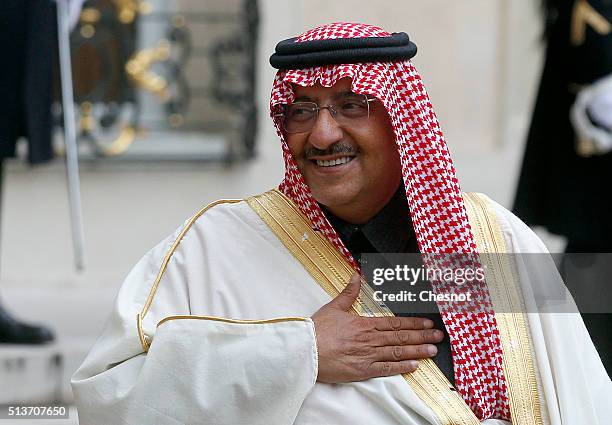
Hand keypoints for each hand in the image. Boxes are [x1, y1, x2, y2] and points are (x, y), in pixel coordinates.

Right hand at [312, 273, 443, 383]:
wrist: (306, 350)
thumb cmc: (317, 330)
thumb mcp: (334, 307)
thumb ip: (348, 293)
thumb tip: (356, 276)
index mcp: (365, 324)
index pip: (395, 323)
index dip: (413, 323)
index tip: (428, 323)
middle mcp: (370, 339)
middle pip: (401, 338)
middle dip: (422, 336)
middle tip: (438, 336)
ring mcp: (368, 355)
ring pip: (397, 353)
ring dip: (416, 351)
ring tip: (431, 350)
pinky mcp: (362, 370)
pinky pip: (386, 369)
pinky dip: (400, 368)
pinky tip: (413, 367)